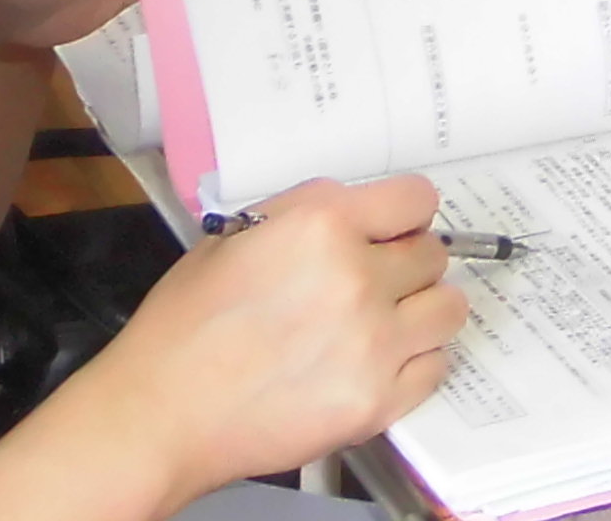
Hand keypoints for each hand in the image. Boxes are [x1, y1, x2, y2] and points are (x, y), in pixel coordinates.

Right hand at [60, 179, 465, 503]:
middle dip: (407, 263)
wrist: (164, 411)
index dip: (404, 214)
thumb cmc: (186, 326)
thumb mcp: (235, 236)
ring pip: (447, 309)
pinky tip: (377, 362)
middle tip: (375, 281)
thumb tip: (357, 214)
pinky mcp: (376, 401)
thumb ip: (304, 214)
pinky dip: (414, 363)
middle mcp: (356, 277)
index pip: (416, 199)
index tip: (396, 228)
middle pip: (433, 255)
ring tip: (385, 322)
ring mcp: (372, 343)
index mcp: (320, 224)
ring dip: (421, 311)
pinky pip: (435, 367)